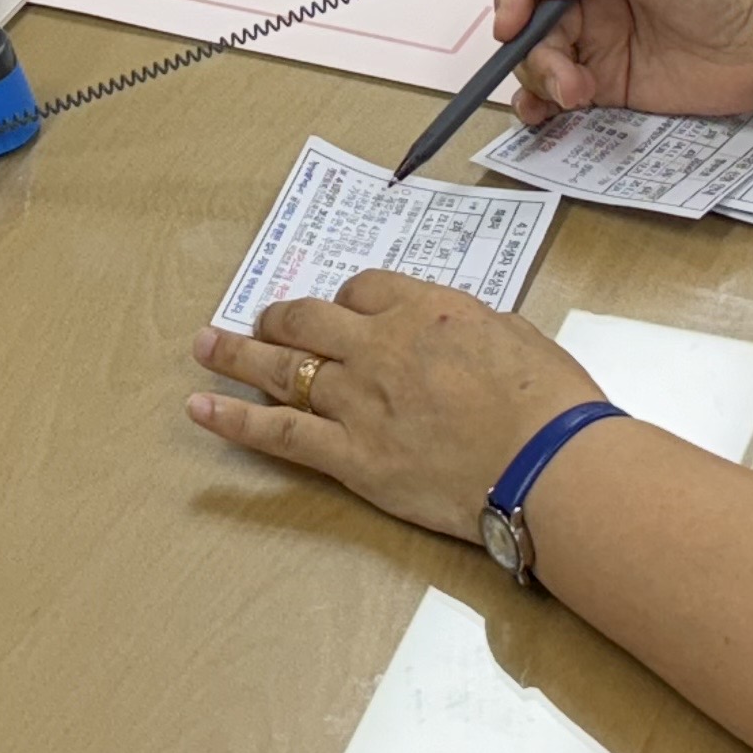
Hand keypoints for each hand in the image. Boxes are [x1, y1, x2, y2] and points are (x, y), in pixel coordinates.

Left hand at [185, 274, 602, 543]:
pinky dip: (233, 421)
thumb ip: (473, 328)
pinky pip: (279, 433)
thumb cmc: (552, 403)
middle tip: (260, 321)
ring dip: (237, 355)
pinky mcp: (350, 457)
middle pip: (309, 320)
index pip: (364, 289)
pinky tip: (200, 409)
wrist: (547, 463)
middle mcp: (380, 346)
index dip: (348, 301)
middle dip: (280, 318)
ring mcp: (358, 401)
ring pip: (282, 369)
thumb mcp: (519, 336)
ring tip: (204, 346)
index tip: (345, 313)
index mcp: (424, 309)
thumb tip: (457, 335)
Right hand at [489, 0, 752, 125]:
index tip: (512, 20)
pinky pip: (559, 93)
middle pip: (527, 16)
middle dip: (529, 46)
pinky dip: (541, 104)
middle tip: (559, 72)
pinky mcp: (609, 85)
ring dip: (541, 78)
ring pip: (539, 57)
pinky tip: (543, 114)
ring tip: (576, 96)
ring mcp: (597, 42)